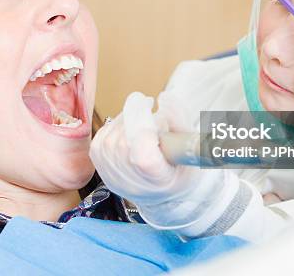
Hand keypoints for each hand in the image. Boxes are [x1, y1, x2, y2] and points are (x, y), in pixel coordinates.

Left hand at [89, 91, 237, 229]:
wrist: (165, 194)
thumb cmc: (181, 169)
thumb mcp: (191, 144)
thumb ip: (179, 119)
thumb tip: (163, 98)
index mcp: (159, 179)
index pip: (142, 154)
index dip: (144, 125)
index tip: (152, 106)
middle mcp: (132, 182)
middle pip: (124, 140)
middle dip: (135, 115)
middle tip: (148, 105)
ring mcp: (113, 176)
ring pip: (111, 135)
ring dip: (125, 118)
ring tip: (142, 118)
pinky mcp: (101, 167)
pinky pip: (102, 136)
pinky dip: (114, 125)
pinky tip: (129, 127)